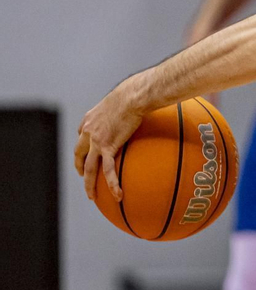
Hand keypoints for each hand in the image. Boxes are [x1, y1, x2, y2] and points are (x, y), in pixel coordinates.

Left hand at [74, 85, 144, 201]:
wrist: (132, 96)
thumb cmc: (132, 93)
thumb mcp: (122, 99)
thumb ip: (124, 107)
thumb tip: (140, 104)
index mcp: (90, 119)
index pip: (82, 134)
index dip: (83, 145)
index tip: (87, 150)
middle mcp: (88, 131)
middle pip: (79, 153)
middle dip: (79, 166)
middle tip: (83, 176)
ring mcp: (96, 141)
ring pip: (88, 167)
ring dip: (89, 183)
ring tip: (92, 196)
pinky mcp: (107, 147)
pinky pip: (108, 170)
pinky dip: (111, 183)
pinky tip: (117, 194)